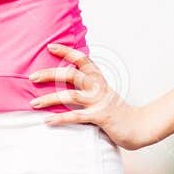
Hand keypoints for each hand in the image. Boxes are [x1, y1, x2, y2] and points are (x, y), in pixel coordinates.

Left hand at [29, 43, 154, 148]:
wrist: (141, 127)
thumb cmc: (119, 113)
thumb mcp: (103, 96)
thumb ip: (89, 90)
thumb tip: (69, 87)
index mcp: (99, 80)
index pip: (82, 60)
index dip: (66, 51)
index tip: (51, 46)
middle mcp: (98, 88)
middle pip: (72, 74)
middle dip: (50, 74)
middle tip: (32, 77)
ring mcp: (99, 102)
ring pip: (71, 95)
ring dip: (49, 98)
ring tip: (34, 103)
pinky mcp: (100, 117)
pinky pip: (77, 116)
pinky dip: (61, 118)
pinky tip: (48, 121)